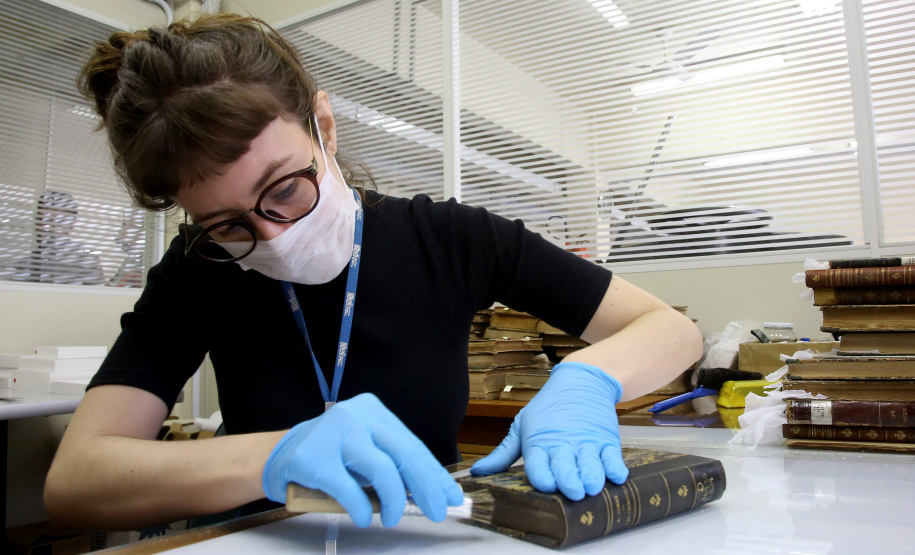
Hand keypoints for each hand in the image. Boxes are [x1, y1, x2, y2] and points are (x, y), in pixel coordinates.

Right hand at [262, 393, 463, 526]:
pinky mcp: (314, 458)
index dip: (434, 473)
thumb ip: (393, 465)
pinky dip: (361, 508)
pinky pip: (349, 489)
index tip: (450, 496)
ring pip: (382, 470)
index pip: (412, 444)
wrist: (278, 455)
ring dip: (394, 500)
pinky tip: (363, 517)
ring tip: (393, 517)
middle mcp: (357, 415)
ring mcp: (334, 433)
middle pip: (404, 453)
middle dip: (426, 487)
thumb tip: (433, 492)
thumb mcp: (364, 451)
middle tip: (436, 512)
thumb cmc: (330, 455)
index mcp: (373, 410)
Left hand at [470, 361, 627, 499]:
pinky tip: (616, 475)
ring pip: (590, 463)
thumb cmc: (547, 409)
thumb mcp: (522, 426)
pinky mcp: (606, 440)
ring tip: (592, 486)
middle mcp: (563, 444)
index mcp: (538, 442)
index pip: (538, 462)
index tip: (545, 485)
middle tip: (573, 492)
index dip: (541, 474)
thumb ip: (503, 454)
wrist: (581, 381)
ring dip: (592, 475)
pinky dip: (615, 466)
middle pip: (565, 465)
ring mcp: (586, 443)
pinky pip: (612, 456)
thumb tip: (477, 473)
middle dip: (569, 480)